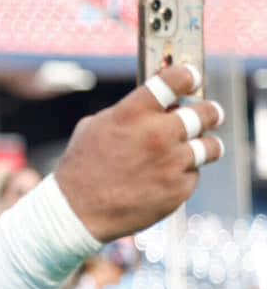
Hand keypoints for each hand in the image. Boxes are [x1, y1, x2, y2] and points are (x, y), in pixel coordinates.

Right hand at [55, 64, 223, 241]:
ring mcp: (172, 163)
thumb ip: (129, 112)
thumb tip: (158, 103)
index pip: (175, 80)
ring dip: (204, 145)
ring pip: (210, 146)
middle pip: (206, 112)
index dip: (188, 76)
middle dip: (209, 111)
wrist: (77, 212)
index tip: (191, 77)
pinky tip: (166, 176)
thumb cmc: (82, 167)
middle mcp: (157, 134)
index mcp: (132, 113)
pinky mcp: (180, 189)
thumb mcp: (95, 127)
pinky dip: (184, 173)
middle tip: (208, 114)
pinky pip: (194, 173)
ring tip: (198, 147)